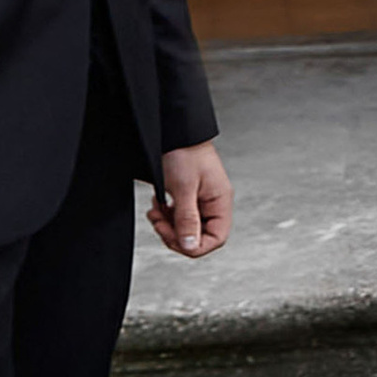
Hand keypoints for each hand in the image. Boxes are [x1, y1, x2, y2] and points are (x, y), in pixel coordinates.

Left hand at [149, 140, 233, 257]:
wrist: (176, 131)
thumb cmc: (185, 151)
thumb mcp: (184, 187)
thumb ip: (187, 219)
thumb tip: (190, 246)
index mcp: (220, 201)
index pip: (216, 238)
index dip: (195, 245)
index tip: (175, 239)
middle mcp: (213, 202)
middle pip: (199, 235)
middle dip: (176, 234)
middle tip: (159, 223)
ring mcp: (201, 199)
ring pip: (186, 227)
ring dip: (168, 224)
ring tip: (155, 211)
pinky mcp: (189, 195)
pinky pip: (179, 215)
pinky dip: (166, 215)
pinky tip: (158, 204)